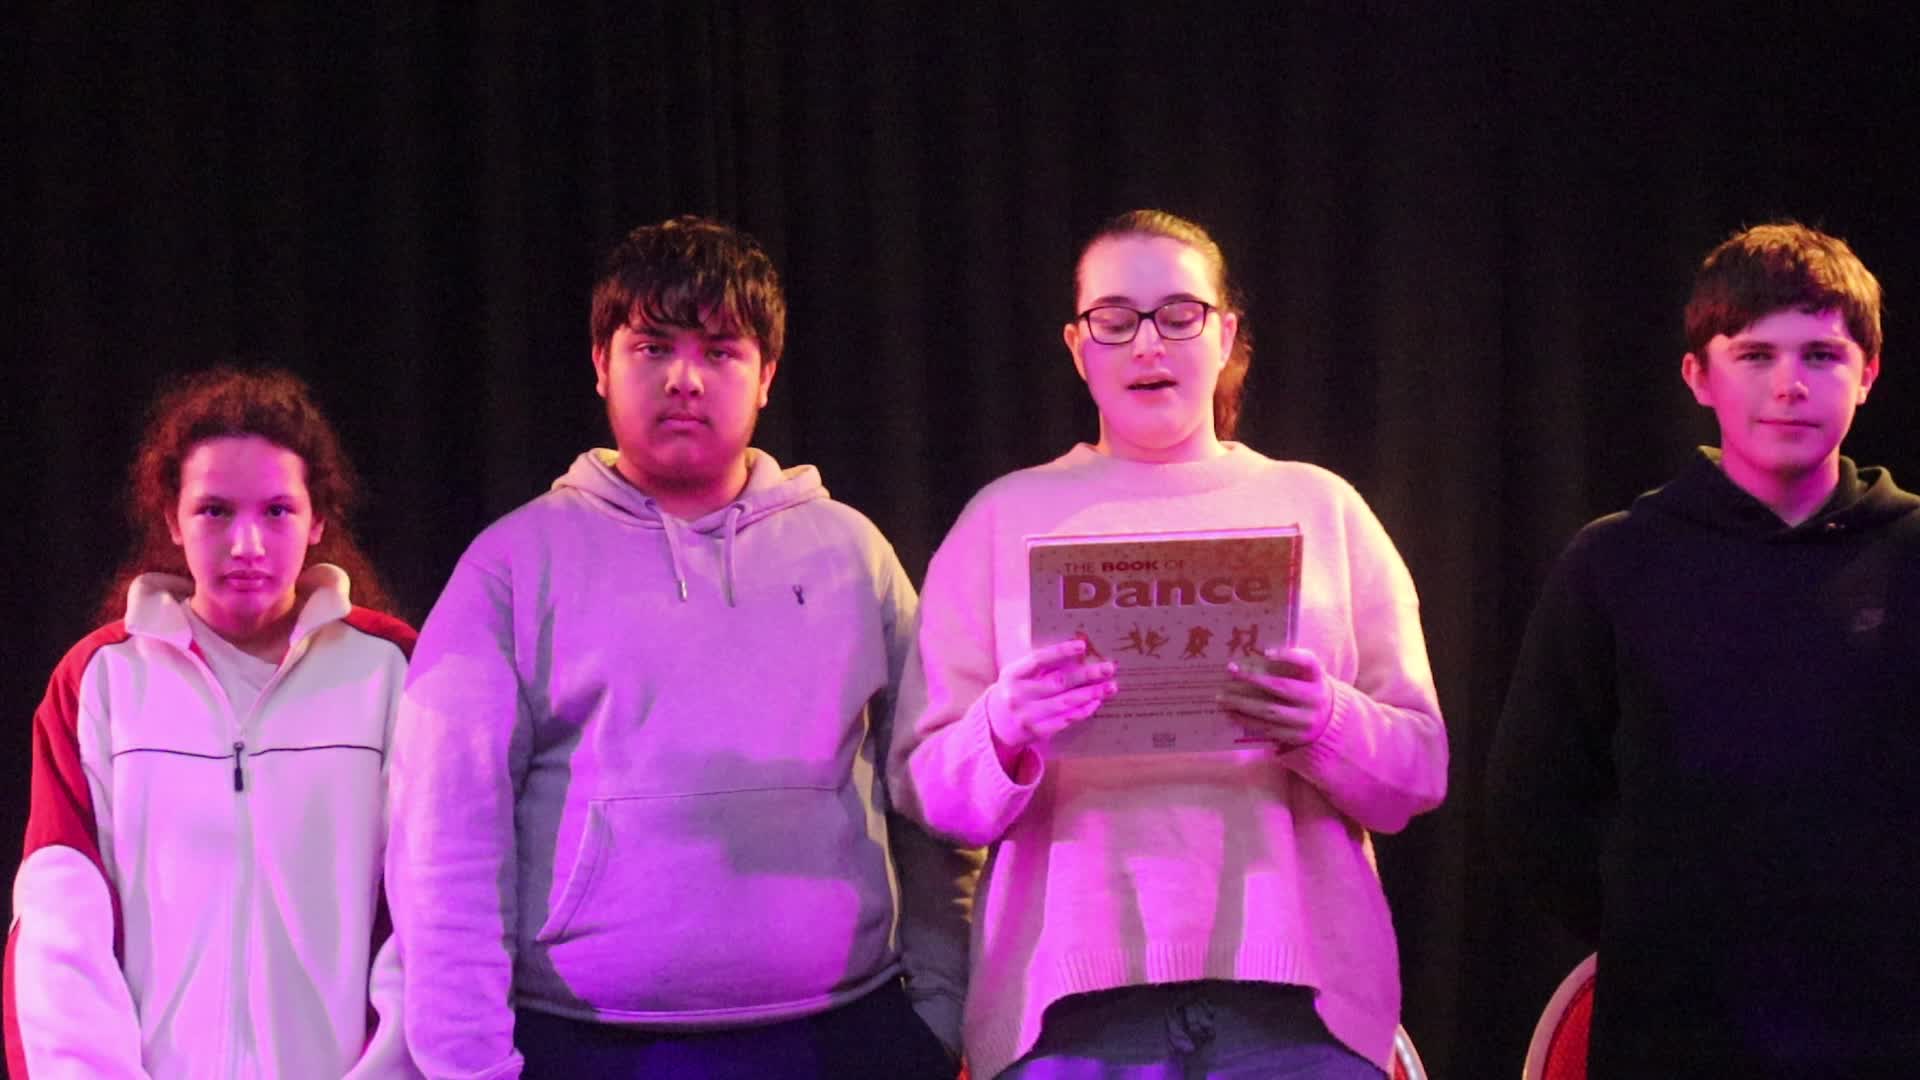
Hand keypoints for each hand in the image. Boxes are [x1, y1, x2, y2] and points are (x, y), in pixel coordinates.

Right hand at [986, 639, 1117, 769]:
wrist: (995, 724)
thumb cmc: (1014, 691)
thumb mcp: (1018, 674)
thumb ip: (1040, 666)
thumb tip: (1078, 653)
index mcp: (1012, 675)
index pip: (1039, 659)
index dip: (1061, 651)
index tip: (1082, 645)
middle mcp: (1018, 695)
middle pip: (1058, 682)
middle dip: (1086, 675)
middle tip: (1109, 668)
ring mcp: (1027, 716)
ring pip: (1066, 703)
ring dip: (1091, 694)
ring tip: (1110, 686)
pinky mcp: (1036, 732)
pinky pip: (1065, 720)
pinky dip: (1083, 710)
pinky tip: (1096, 701)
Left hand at [1218, 645, 1332, 748]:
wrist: (1328, 720)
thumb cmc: (1308, 688)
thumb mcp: (1307, 673)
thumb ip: (1290, 662)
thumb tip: (1256, 654)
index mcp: (1318, 677)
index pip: (1308, 662)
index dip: (1288, 656)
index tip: (1266, 653)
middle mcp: (1315, 698)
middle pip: (1282, 687)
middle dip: (1254, 678)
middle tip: (1231, 670)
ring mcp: (1306, 720)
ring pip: (1270, 711)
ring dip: (1242, 704)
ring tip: (1222, 697)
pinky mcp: (1295, 736)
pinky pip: (1267, 728)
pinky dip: (1246, 721)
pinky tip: (1230, 713)